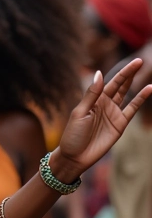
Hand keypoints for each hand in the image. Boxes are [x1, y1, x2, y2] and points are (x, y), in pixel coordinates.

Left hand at [54, 60, 151, 178]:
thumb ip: (91, 94)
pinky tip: (149, 89)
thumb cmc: (73, 134)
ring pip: (127, 94)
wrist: (75, 156)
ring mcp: (113, 113)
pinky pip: (132, 109)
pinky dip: (141, 99)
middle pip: (119, 85)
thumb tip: (99, 73)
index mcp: (93, 99)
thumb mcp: (80, 112)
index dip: (122, 72)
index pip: (109, 82)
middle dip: (129, 73)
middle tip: (140, 60)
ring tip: (145, 71)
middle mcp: (104, 104)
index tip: (133, 62)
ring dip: (135, 83)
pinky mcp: (120, 124)